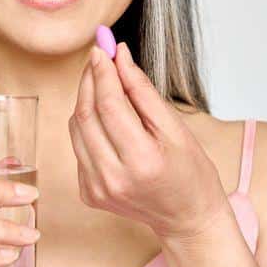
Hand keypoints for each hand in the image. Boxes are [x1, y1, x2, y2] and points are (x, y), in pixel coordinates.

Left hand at [68, 42, 228, 240]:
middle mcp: (113, 178)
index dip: (102, 72)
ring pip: (76, 128)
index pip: (109, 105)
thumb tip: (120, 56)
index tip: (102, 48)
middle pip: (86, 115)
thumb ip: (143, 91)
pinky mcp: (88, 193)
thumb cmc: (190, 172)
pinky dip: (87, 125)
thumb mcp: (176, 128)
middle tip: (98, 57)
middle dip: (90, 80)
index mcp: (142, 161)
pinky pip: (78, 146)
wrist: (187, 218)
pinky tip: (105, 118)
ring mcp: (96, 189)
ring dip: (85, 99)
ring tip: (103, 82)